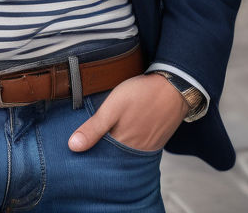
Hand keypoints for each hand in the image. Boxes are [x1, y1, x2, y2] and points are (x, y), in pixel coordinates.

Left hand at [68, 74, 187, 153]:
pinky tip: (120, 136)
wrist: (175, 88)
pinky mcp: (154, 142)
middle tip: (84, 147)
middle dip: (98, 154)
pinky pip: (136, 149)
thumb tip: (73, 147)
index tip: (74, 152)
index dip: (87, 155)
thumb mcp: (113, 106)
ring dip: (112, 150)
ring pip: (123, 154)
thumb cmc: (142, 94)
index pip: (99, 158)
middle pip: (111, 159)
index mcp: (122, 145)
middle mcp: (134, 152)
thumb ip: (94, 127)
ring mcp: (146, 148)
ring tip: (99, 142)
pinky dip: (126, 145)